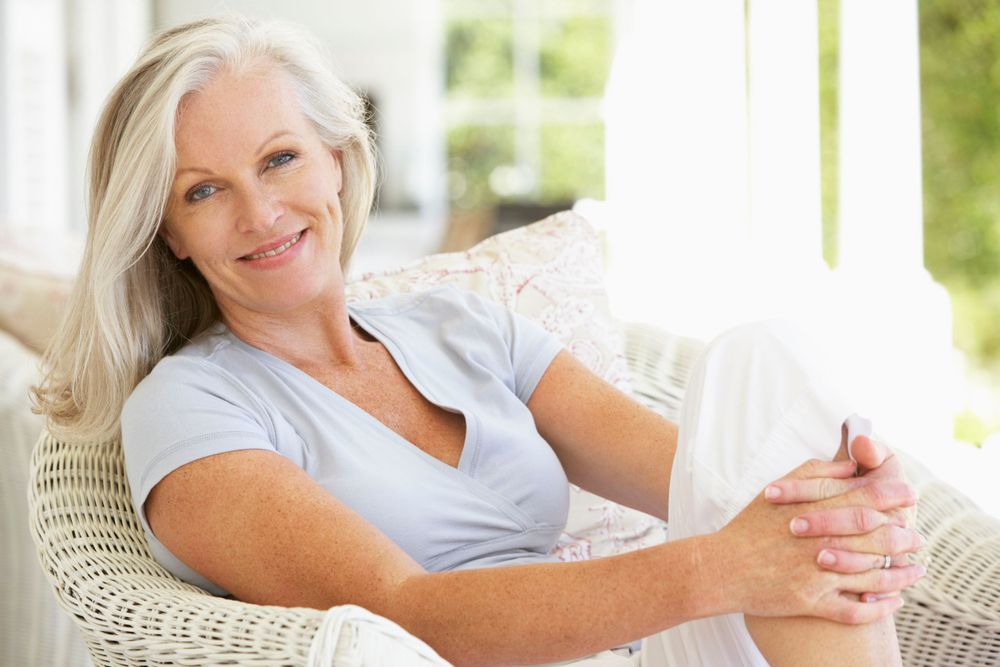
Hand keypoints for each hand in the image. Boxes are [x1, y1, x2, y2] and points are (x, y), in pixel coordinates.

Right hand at [711, 458, 925, 623]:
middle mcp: (819, 541)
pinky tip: (893, 600)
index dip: (894, 496)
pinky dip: (880, 606)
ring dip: (901, 573)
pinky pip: (856, 610)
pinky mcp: (813, 603)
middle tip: (918, 536)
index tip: (911, 495)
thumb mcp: (779, 487)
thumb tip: (850, 467)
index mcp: (813, 510)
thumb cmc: (751, 525)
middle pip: (878, 537)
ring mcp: (817, 575)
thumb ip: (816, 473)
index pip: (866, 498)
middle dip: (905, 535)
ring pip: (874, 575)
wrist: (723, 567)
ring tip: (916, 568)